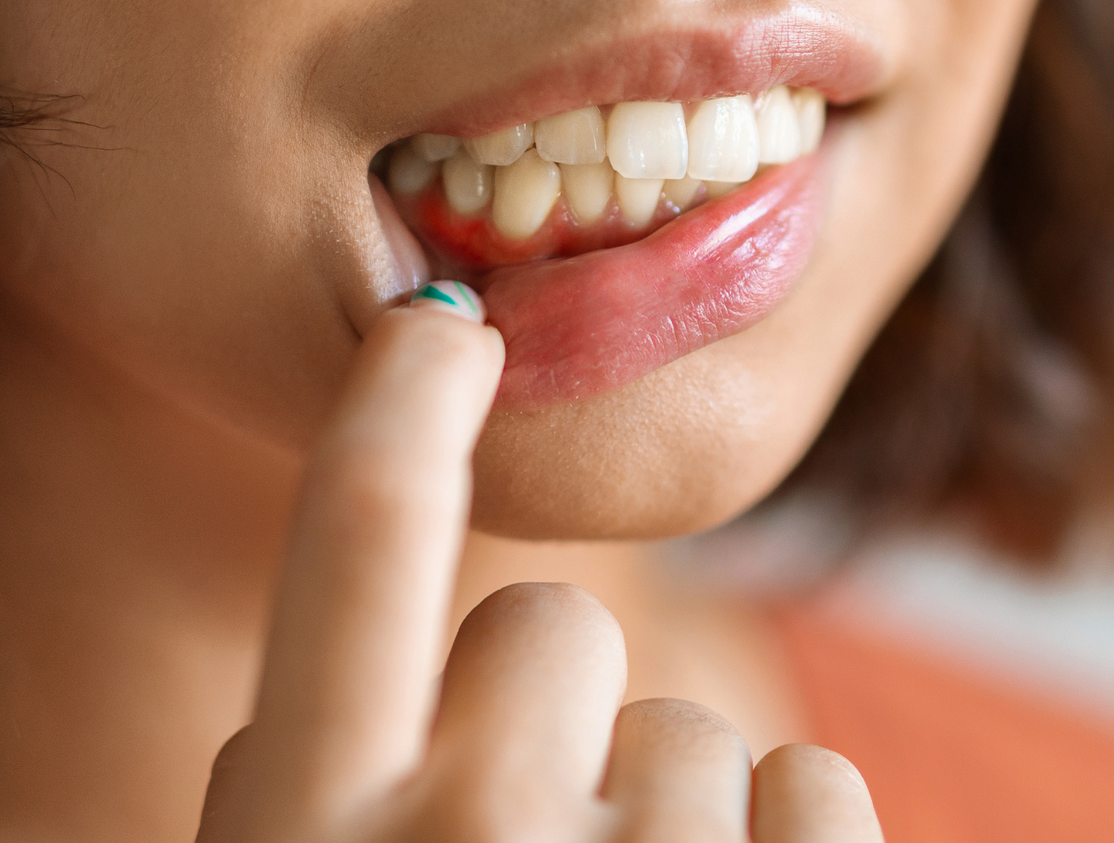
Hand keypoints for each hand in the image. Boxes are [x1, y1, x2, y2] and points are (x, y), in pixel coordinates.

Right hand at [196, 282, 881, 842]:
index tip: (439, 322)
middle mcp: (467, 841)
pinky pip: (811, 783)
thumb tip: (307, 666)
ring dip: (660, 813)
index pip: (356, 527)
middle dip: (545, 706)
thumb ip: (302, 785)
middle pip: (547, 629)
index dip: (401, 397)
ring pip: (685, 726)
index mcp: (306, 835)